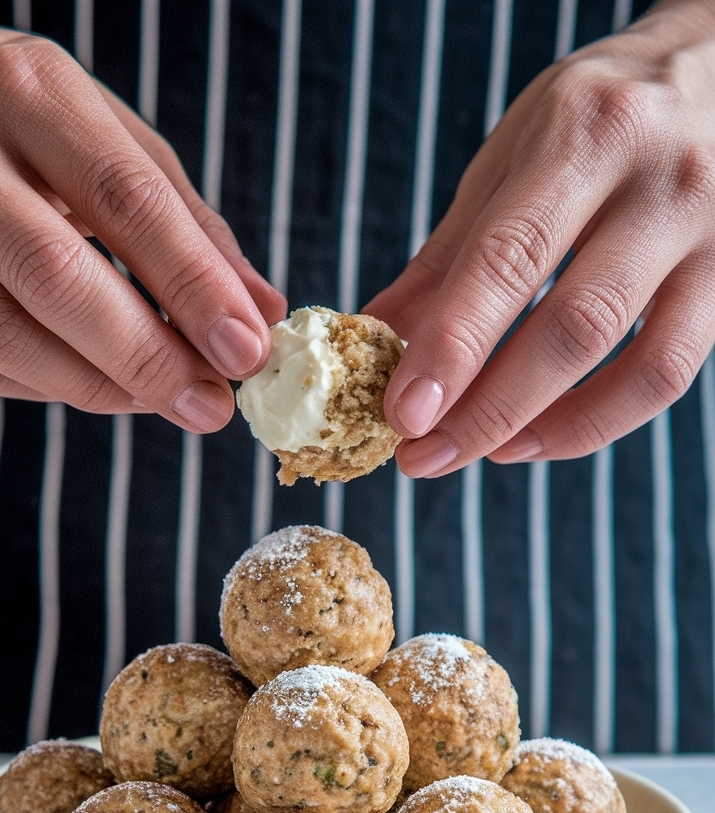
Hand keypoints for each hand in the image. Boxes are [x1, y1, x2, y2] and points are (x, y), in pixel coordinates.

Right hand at [0, 1, 284, 429]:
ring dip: (99, 385)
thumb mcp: (100, 129)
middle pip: (56, 277)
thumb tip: (261, 310)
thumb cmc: (10, 115)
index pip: (123, 199)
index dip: (193, 284)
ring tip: (164, 403)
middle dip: (149, 355)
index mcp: (24, 92)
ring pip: (3, 333)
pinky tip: (97, 388)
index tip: (247, 349)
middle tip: (212, 403)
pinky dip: (45, 386)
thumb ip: (183, 219)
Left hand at [365, 0, 714, 475]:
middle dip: (487, 409)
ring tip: (479, 452)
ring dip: (544, 428)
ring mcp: (710, 234)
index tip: (401, 412)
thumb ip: (450, 251)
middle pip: (573, 327)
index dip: (453, 346)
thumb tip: (375, 334)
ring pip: (637, 365)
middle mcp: (659, 180)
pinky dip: (598, 421)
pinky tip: (538, 436)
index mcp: (584, 133)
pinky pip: (669, 375)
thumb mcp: (514, 153)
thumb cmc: (603, 114)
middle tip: (421, 455)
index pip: (509, 258)